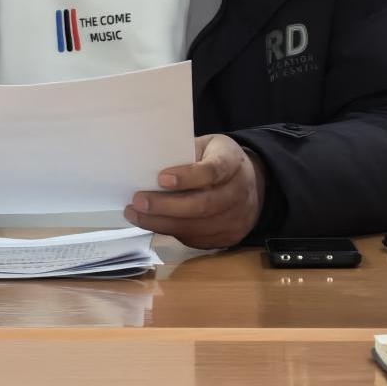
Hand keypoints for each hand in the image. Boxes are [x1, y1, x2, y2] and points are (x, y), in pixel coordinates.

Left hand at [123, 134, 264, 248]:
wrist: (251, 182)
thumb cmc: (218, 159)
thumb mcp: (207, 145)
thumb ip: (185, 153)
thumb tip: (149, 164)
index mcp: (233, 162)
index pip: (213, 171)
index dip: (187, 176)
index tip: (160, 178)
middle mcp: (240, 193)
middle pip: (203, 205)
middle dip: (167, 206)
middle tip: (138, 201)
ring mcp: (237, 219)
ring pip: (197, 227)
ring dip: (162, 223)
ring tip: (135, 215)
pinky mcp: (229, 238)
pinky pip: (196, 239)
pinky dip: (171, 232)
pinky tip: (152, 223)